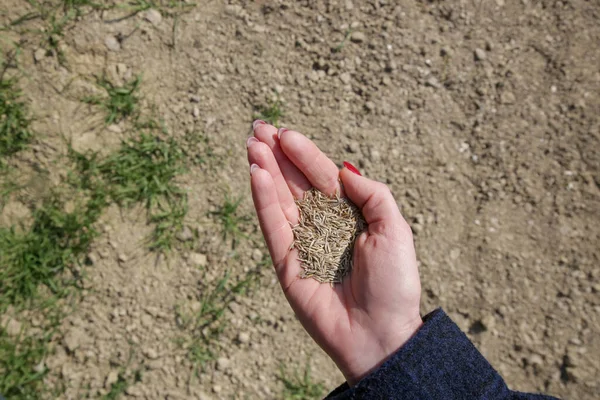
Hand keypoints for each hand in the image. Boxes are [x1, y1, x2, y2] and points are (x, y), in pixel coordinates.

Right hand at [246, 121, 422, 384]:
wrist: (380, 334)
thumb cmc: (394, 283)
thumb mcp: (394, 229)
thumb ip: (371, 194)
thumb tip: (343, 168)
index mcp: (349, 215)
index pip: (322, 176)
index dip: (304, 154)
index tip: (285, 133)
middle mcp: (323, 225)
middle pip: (295, 183)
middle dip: (277, 155)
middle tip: (257, 128)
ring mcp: (303, 243)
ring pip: (280, 200)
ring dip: (266, 171)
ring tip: (251, 144)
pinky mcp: (286, 264)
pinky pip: (273, 226)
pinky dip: (263, 200)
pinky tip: (256, 174)